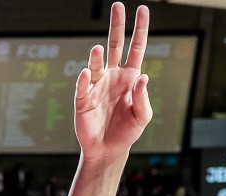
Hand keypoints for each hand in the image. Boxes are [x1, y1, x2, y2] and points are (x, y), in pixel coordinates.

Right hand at [74, 3, 152, 161]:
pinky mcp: (83, 99)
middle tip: (117, 6)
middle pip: (115, 46)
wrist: (107, 151)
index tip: (142, 10)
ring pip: (97, 64)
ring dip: (96, 57)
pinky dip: (84, 79)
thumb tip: (143, 76)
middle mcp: (113, 76)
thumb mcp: (142, 117)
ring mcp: (97, 86)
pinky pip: (83, 86)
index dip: (140, 30)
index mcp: (130, 77)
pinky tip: (87, 72)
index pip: (136, 48)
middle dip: (117, 26)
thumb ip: (143, 97)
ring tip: (96, 50)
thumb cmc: (127, 133)